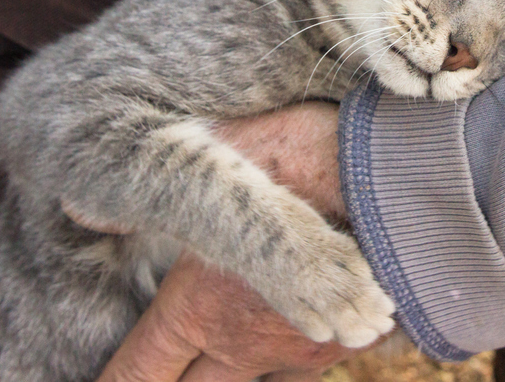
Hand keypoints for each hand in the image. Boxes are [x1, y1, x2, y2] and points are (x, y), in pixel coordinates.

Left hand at [93, 103, 375, 381]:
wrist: (416, 196)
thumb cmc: (323, 163)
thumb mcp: (242, 146)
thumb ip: (181, 162)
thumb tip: (89, 191)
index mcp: (199, 304)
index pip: (138, 370)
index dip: (114, 381)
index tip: (100, 381)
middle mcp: (241, 343)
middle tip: (148, 374)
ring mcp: (294, 354)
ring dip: (227, 378)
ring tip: (211, 366)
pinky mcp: (343, 349)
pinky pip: (298, 374)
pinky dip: (281, 367)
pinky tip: (281, 350)